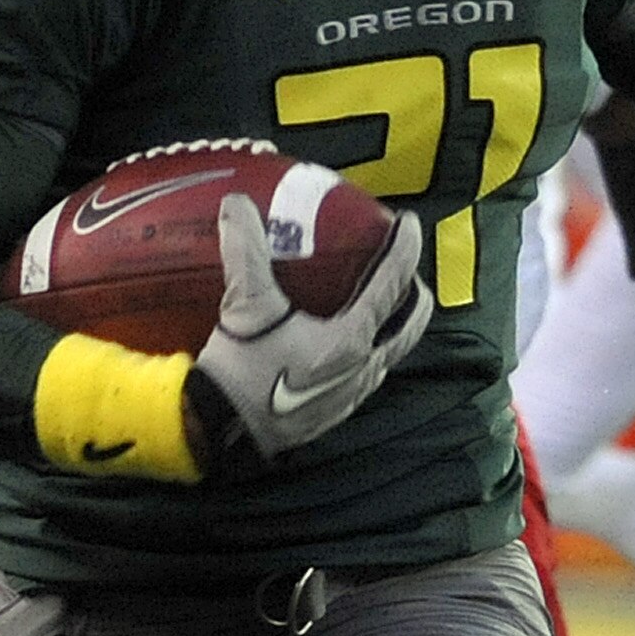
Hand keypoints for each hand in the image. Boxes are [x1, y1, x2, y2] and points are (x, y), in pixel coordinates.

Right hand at [186, 194, 430, 469]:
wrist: (222, 431)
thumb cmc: (241, 373)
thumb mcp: (245, 307)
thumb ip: (245, 251)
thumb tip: (237, 205)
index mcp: (351, 339)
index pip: (393, 283)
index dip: (405, 248)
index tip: (407, 223)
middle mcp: (363, 367)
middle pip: (410, 322)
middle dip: (412, 291)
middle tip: (400, 266)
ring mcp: (353, 393)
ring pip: (392, 349)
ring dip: (392, 321)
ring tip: (376, 298)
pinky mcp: (337, 409)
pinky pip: (368, 371)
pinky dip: (369, 346)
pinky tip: (344, 337)